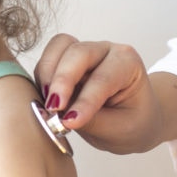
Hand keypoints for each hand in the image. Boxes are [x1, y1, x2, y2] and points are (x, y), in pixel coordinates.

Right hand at [35, 34, 176, 153]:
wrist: (133, 119)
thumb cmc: (133, 121)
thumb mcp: (121, 128)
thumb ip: (91, 121)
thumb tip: (60, 118)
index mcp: (128, 63)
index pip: (103, 78)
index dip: (85, 100)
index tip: (71, 122)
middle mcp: (105, 51)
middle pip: (78, 52)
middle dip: (63, 80)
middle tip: (54, 109)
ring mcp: (84, 52)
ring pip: (59, 48)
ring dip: (48, 74)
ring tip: (48, 104)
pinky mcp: (65, 60)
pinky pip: (48, 59)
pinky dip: (43, 78)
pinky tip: (46, 100)